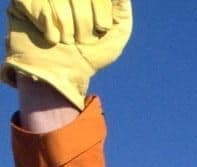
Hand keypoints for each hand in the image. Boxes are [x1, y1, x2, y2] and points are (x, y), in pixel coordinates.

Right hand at [3, 0, 131, 109]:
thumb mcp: (115, 35)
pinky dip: (48, 27)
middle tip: (82, 39)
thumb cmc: (89, 55)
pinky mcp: (21, 1)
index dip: (101, 10)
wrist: (60, 75)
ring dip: (66, 28)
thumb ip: (121, 10)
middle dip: (84, 22)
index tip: (101, 28)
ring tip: (66, 40)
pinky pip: (36, 3)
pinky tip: (50, 38)